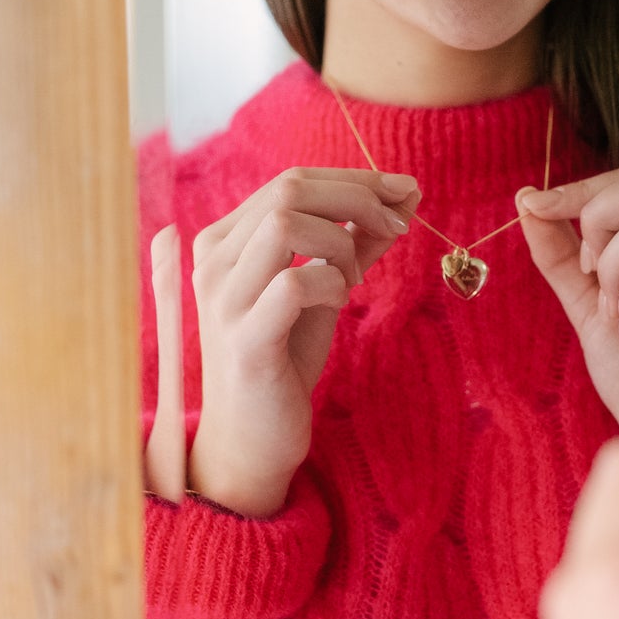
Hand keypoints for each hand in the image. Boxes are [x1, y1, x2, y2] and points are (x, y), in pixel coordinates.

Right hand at [185, 166, 419, 516]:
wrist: (251, 440)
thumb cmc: (284, 359)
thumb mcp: (324, 289)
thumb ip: (357, 241)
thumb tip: (406, 195)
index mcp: (225, 240)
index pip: (289, 180)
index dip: (355, 179)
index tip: (405, 189)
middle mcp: (212, 260)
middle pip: (288, 189)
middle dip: (358, 198)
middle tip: (397, 225)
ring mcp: (223, 298)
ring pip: (285, 224)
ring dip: (342, 244)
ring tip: (354, 280)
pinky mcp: (244, 339)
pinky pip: (294, 283)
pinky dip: (331, 283)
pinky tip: (338, 303)